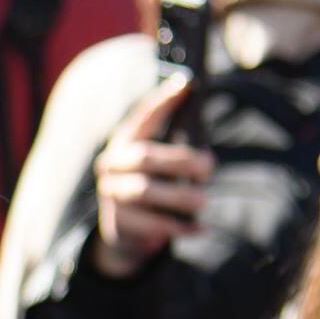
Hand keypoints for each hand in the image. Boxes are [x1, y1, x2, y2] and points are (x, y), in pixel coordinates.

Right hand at [87, 71, 208, 277]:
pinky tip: (199, 227)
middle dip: (180, 160)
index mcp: (124, 142)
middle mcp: (112, 164)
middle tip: (208, 167)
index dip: (163, 100)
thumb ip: (177, 152)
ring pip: (145, 190)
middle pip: (145, 156)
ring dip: (180, 195)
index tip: (187, 84)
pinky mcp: (118, 222)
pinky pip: (151, 223)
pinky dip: (179, 226)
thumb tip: (205, 148)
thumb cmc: (153, 188)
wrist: (126, 233)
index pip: (143, 116)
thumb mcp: (161, 166)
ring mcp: (111, 193)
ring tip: (202, 200)